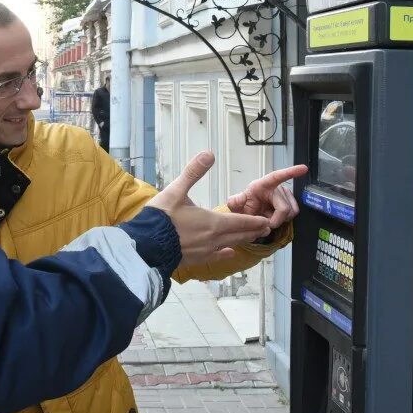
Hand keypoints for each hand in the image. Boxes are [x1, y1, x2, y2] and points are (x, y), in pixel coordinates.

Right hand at [147, 152, 275, 265]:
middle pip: (239, 235)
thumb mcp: (176, 190)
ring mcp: (205, 251)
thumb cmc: (161, 218)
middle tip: (265, 229)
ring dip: (242, 241)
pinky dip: (225, 254)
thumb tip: (208, 153)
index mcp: (212, 222)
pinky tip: (228, 253)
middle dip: (253, 231)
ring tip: (251, 238)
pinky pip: (216, 256)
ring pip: (230, 245)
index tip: (266, 222)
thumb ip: (194, 172)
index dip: (254, 222)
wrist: (146, 245)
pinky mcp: (195, 259)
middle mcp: (213, 238)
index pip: (241, 222)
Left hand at [225, 164, 307, 240]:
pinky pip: (294, 213)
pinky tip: (275, 217)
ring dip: (280, 219)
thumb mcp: (235, 205)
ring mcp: (285, 195)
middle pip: (284, 208)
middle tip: (265, 222)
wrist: (249, 214)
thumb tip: (236, 200)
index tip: (303, 168)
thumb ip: (234, 202)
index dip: (290, 172)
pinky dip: (284, 219)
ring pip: (291, 212)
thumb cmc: (244, 206)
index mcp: (263, 185)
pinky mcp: (291, 203)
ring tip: (268, 216)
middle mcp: (276, 188)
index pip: (277, 176)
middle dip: (275, 220)